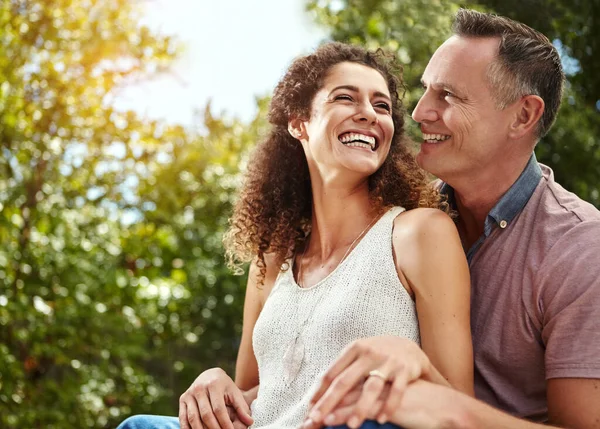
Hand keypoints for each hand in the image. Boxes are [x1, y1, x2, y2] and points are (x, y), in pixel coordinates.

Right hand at [179, 367, 253, 428]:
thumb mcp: (234, 393)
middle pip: (206, 414)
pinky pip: (183, 417)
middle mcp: (200, 388)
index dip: (225, 423)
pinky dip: (188, 428)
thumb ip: (242, 407)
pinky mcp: (182, 398)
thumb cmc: (225, 387)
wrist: (209, 375)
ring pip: (193, 417)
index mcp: (214, 384)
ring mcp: (189, 393)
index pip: (219, 409)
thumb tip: (250, 422)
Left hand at [303, 336, 432, 428]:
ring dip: (360, 408)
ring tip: (352, 425)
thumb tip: (318, 392)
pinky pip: (396, 391)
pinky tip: (382, 420)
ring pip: (371, 387)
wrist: (409, 347)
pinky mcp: (404, 370)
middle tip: (318, 420)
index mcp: (353, 349)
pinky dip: (389, 406)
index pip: (332, 373)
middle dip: (330, 402)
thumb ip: (342, 371)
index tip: (310, 409)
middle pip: (345, 381)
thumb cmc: (377, 356)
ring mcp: (387, 361)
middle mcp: (368, 353)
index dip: (320, 392)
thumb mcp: (358, 356)